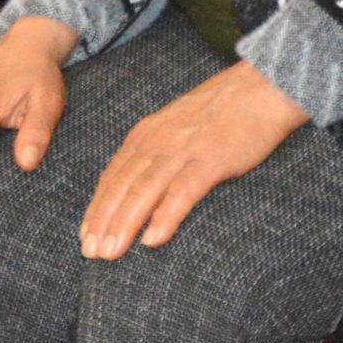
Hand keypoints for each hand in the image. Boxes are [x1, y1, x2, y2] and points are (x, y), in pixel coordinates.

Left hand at [79, 59, 307, 258]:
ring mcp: (182, 150)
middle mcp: (156, 141)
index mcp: (145, 135)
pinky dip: (166, 215)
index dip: (97, 207)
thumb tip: (138, 184)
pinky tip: (153, 239)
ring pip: (144, 190)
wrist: (258, 88)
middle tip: (89, 253)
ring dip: (124, 223)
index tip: (84, 236)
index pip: (112, 176)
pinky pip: (183, 190)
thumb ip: (156, 152)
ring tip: (110, 252)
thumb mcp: (176, 127)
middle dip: (103, 221)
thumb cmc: (219, 112)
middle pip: (121, 186)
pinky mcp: (211, 159)